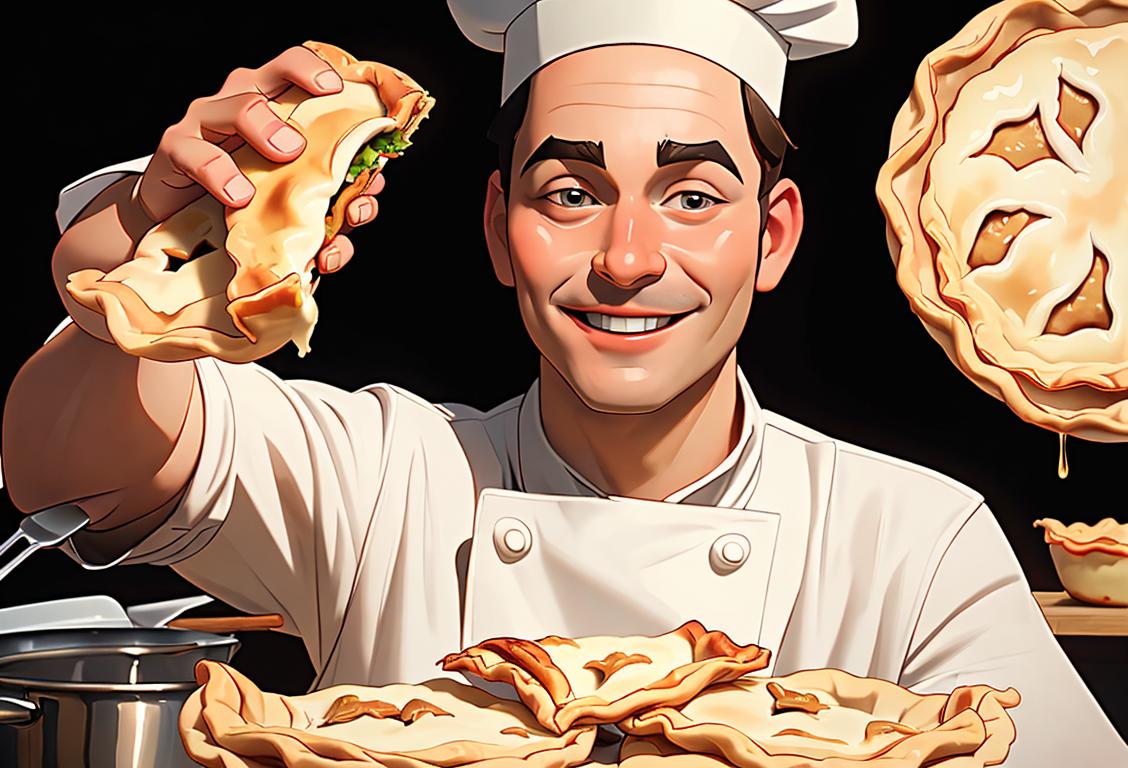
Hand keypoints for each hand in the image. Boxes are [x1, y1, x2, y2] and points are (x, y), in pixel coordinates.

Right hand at [137, 44, 380, 271]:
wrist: (185, 225)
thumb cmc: (248, 200)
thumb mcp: (290, 191)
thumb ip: (328, 190)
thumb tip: (370, 197)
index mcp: (271, 106)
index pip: (291, 70)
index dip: (313, 70)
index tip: (335, 88)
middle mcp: (238, 103)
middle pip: (265, 78)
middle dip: (295, 95)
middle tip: (312, 133)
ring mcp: (205, 123)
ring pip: (235, 108)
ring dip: (264, 130)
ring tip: (282, 157)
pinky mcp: (176, 150)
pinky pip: (195, 153)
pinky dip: (220, 173)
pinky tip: (239, 194)